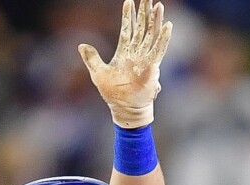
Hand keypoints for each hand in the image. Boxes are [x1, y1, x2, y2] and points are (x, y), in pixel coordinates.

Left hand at [79, 0, 172, 128]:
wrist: (124, 108)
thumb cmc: (113, 94)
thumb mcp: (98, 73)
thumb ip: (91, 58)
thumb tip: (81, 45)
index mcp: (125, 52)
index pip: (127, 29)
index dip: (128, 16)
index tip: (129, 1)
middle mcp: (136, 52)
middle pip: (142, 27)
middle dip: (144, 12)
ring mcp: (145, 58)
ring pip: (152, 34)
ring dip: (155, 20)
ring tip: (158, 5)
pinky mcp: (152, 67)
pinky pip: (159, 49)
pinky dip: (163, 38)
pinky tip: (167, 26)